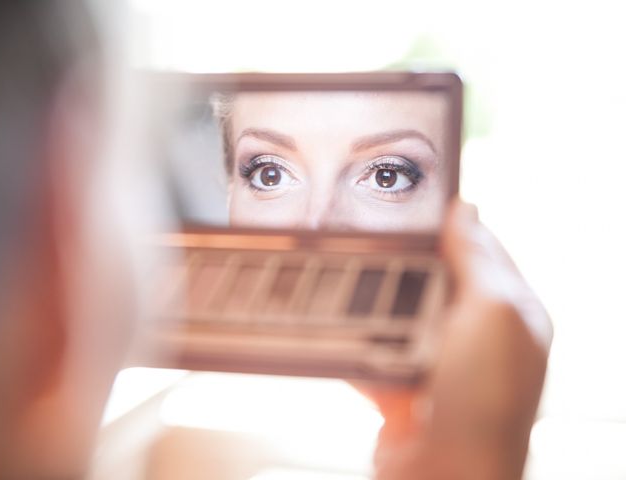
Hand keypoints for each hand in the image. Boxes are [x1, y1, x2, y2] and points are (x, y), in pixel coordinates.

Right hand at [366, 200, 552, 479]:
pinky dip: (359, 346)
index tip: (418, 203)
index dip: (455, 225)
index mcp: (512, 313)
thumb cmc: (484, 398)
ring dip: (377, 306)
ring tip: (353, 281)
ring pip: (399, 314)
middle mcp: (479, 337)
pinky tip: (345, 334)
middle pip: (436, 280)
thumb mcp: (493, 311)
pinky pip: (374, 352)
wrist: (444, 476)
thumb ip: (477, 259)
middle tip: (376, 237)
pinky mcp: (403, 387)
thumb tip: (465, 210)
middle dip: (407, 263)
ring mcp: (438, 364)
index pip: (484, 251)